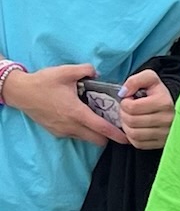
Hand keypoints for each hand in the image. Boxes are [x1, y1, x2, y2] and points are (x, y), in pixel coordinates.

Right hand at [5, 63, 124, 144]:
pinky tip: (84, 118)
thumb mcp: (66, 71)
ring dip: (96, 134)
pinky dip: (84, 131)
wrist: (20, 92)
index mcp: (76, 113)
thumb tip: (97, 73)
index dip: (116, 135)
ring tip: (101, 120)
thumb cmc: (43, 82)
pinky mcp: (56, 132)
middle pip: (97, 139)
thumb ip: (86, 70)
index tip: (128, 138)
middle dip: (109, 137)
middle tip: (117, 126)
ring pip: (86, 138)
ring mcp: (62, 131)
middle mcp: (70, 126)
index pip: (101, 128)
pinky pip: (75, 135)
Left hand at [119, 68, 175, 149]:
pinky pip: (139, 144)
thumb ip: (135, 80)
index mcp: (164, 102)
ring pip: (134, 134)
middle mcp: (167, 120)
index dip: (125, 103)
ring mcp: (166, 133)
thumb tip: (123, 93)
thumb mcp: (150, 79)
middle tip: (128, 110)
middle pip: (131, 121)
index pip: (131, 107)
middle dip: (124, 115)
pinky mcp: (163, 143)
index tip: (129, 100)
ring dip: (127, 127)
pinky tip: (136, 128)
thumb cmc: (160, 93)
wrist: (177, 106)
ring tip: (131, 119)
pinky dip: (132, 137)